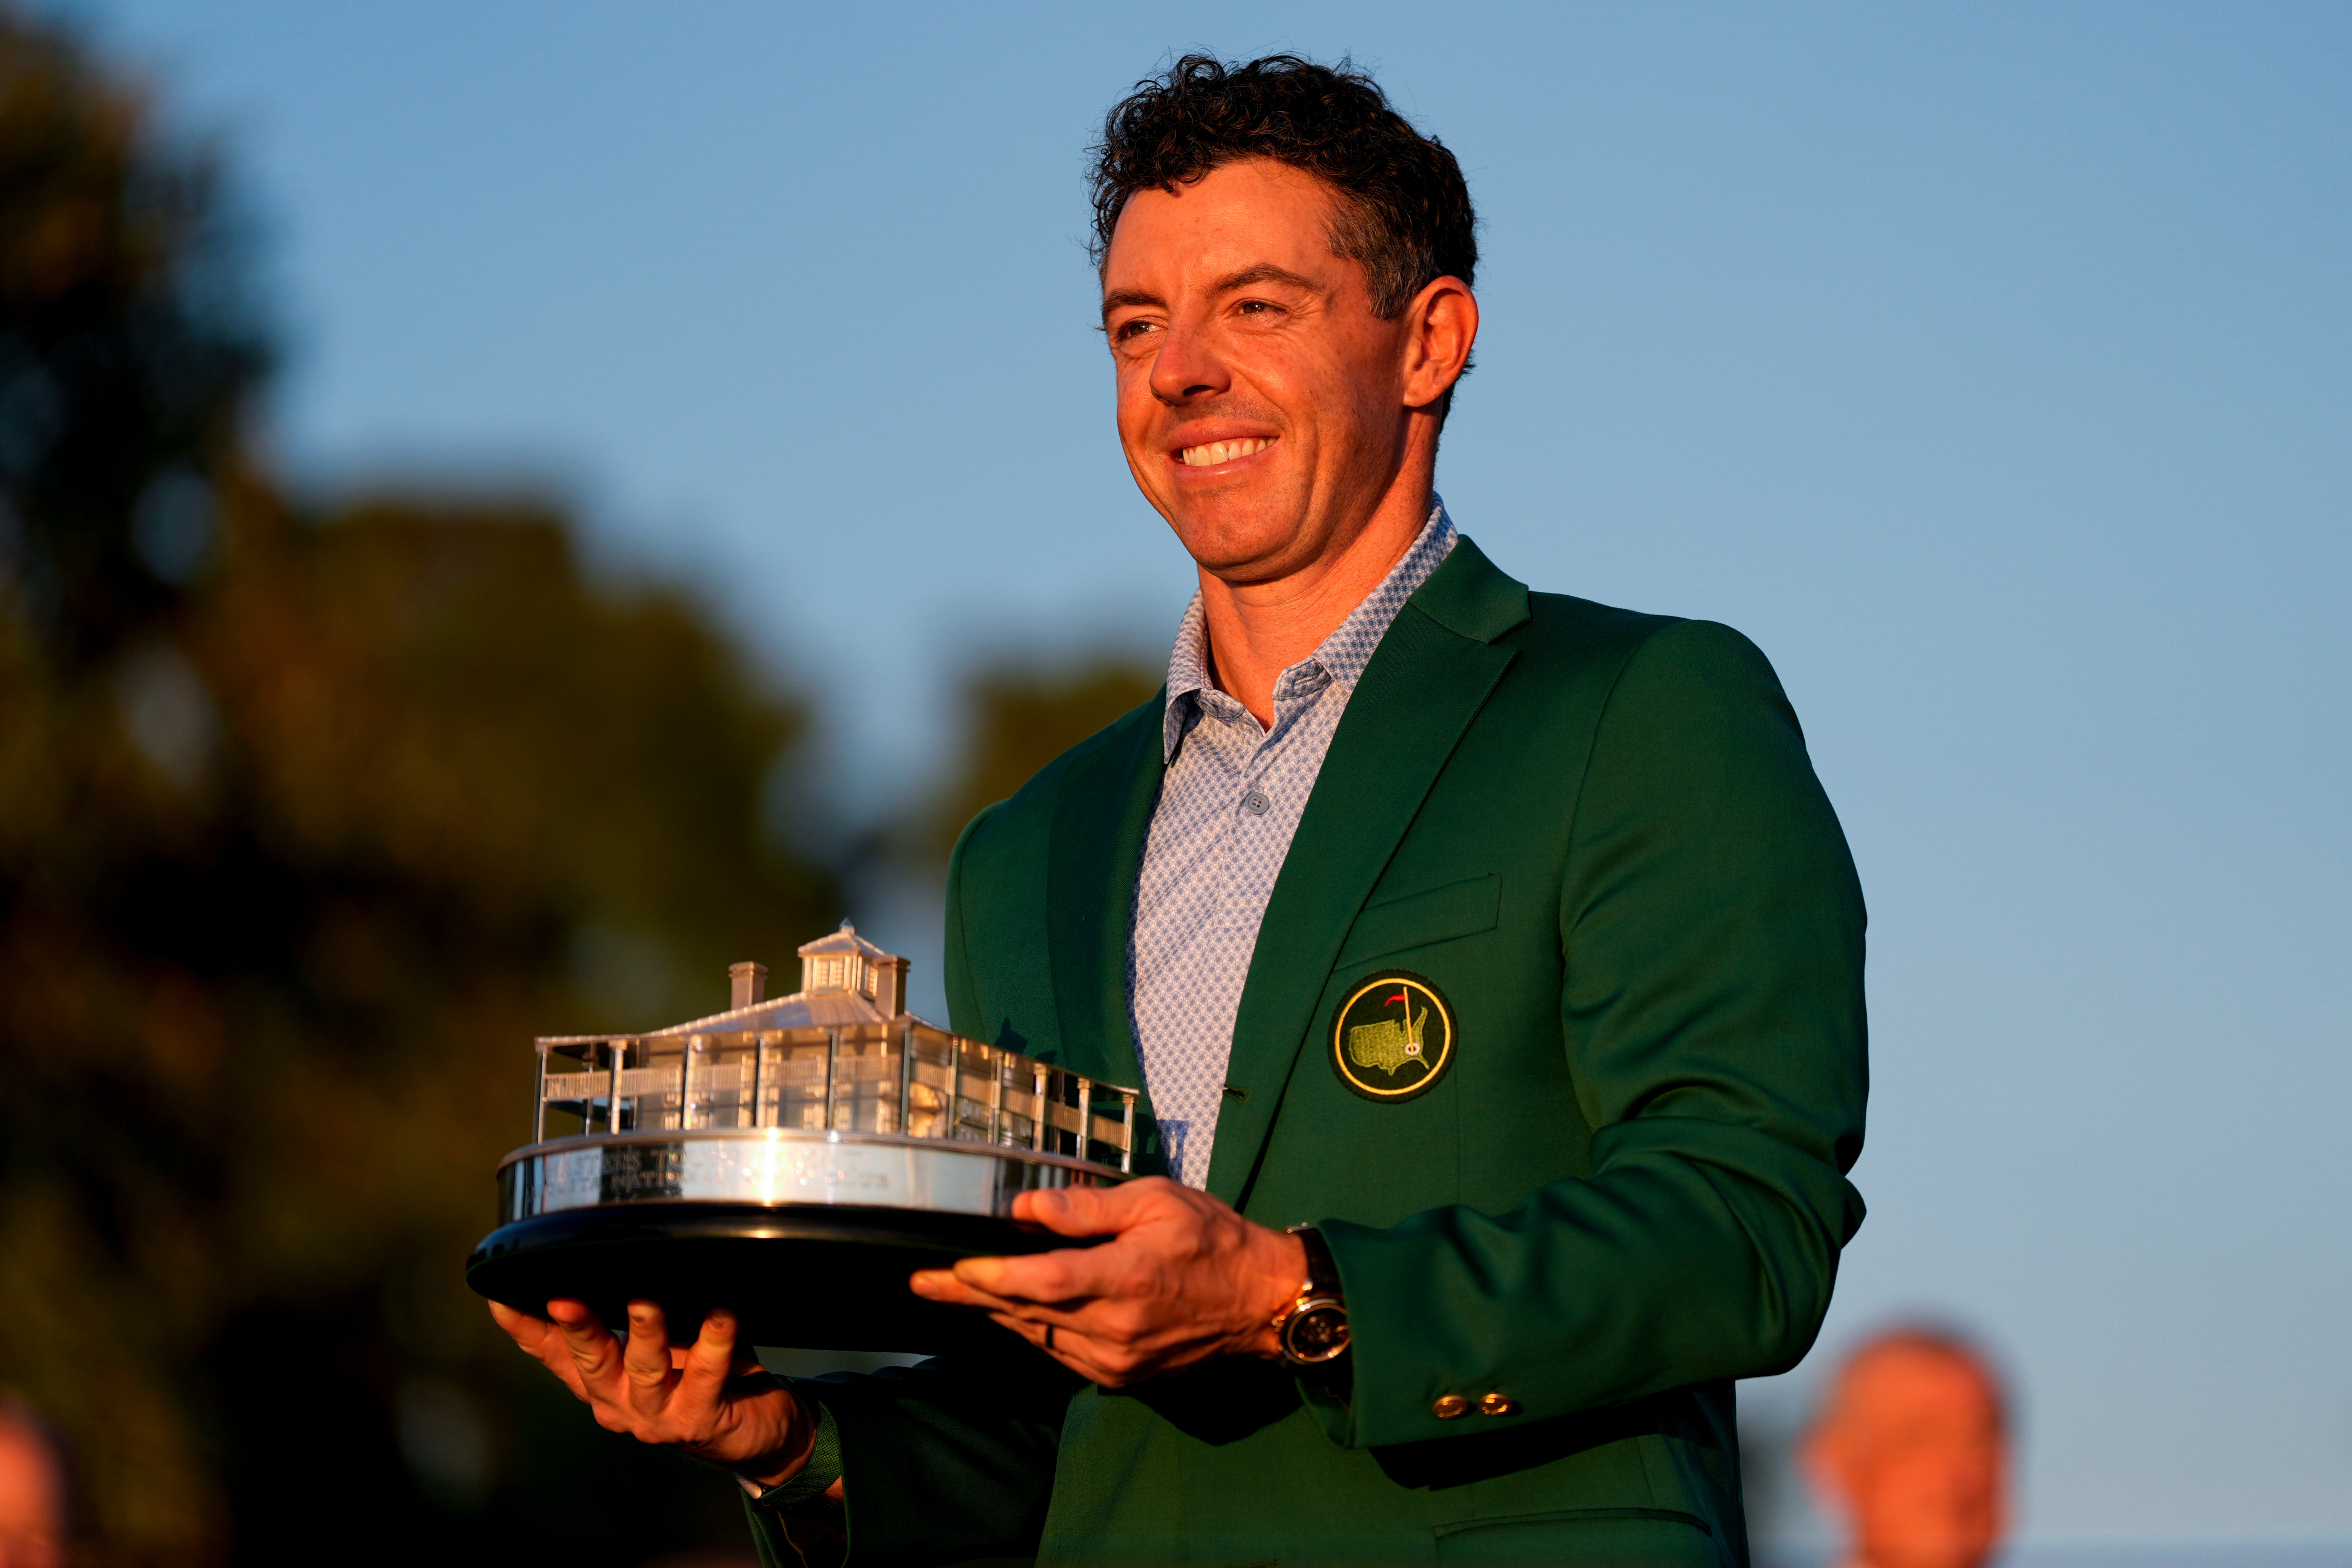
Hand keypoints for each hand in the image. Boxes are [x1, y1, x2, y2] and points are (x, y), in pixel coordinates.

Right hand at [488, 1297, 820, 1489]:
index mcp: (600, 1381)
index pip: (554, 1353)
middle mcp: (618, 1402)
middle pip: (591, 1362)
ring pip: (645, 1369)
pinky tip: (723, 1315)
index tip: (500, 1298)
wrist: (754, 1431)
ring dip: (644, 1331)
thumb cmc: (698, 1373)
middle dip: (578, 1328)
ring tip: (646, 1300)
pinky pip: (706, 1376)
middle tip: (564, 1298)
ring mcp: (656, 1417)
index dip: (525, 1329)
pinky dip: (714, 1343)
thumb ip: (628, 1314)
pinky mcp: (699, 1421)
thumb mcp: (657, 1343)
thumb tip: (608, 1253)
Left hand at [909, 1178, 1306, 1386]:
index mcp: (1126, 1278)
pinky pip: (1061, 1353)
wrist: (1260, 1303)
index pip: (1042, 1282)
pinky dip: (1032, 1331)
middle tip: (923, 1283)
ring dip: (996, 1314)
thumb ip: (1089, 1209)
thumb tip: (1027, 1209)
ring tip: (956, 1293)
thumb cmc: (1213, 1239)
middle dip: (970, 1296)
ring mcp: (1117, 1360)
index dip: (991, 1277)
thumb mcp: (1157, 1202)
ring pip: (1039, 1337)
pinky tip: (1010, 1313)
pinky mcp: (1122, 1377)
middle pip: (1026, 1312)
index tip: (950, 1267)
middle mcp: (1116, 1328)